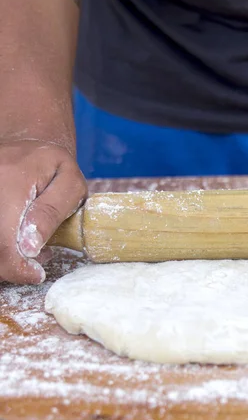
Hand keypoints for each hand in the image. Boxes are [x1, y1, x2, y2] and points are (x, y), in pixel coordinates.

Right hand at [0, 140, 86, 284]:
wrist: (27, 146)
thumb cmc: (55, 166)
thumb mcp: (69, 182)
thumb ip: (52, 213)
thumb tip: (29, 246)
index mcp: (10, 181)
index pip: (4, 241)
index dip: (17, 267)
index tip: (36, 274)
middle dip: (11, 264)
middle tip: (37, 258)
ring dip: (5, 255)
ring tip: (30, 245)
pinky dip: (2, 245)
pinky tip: (18, 238)